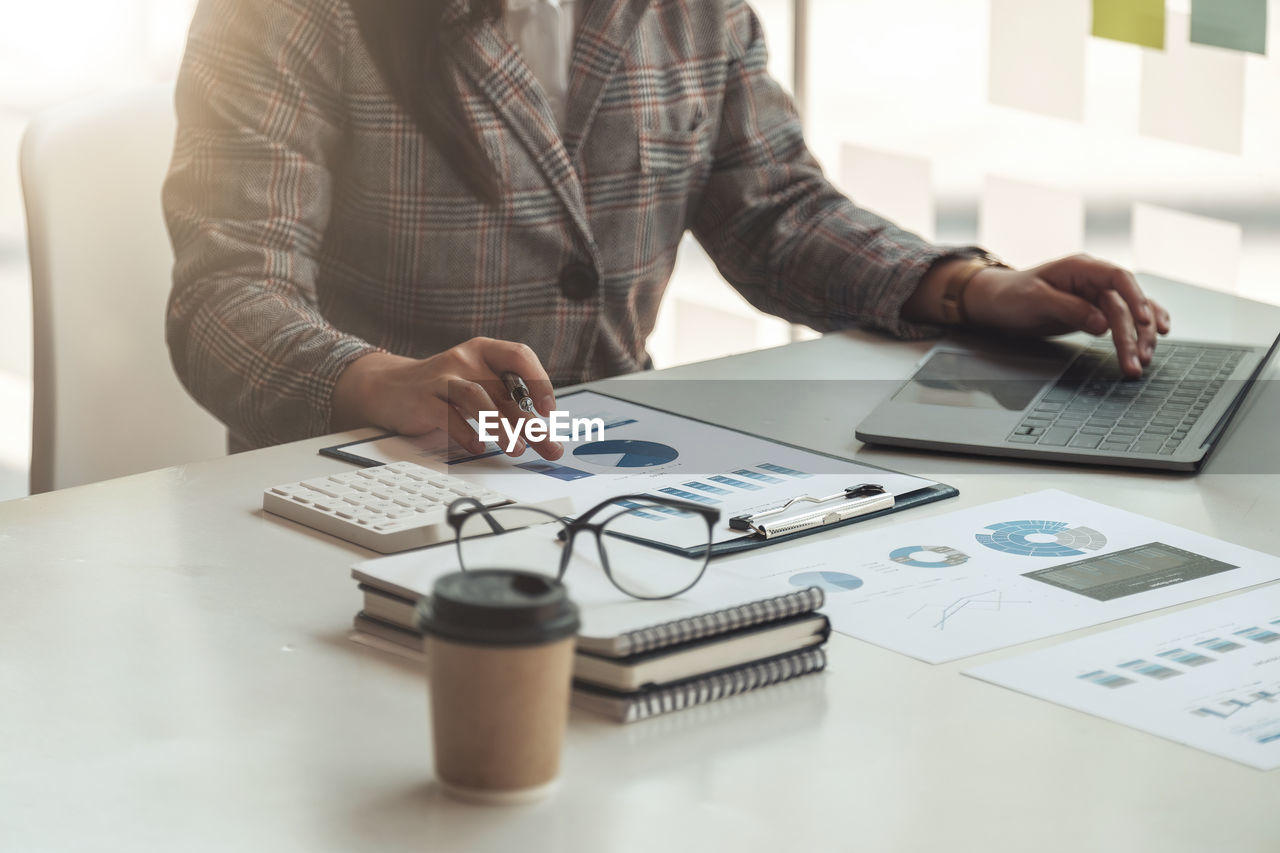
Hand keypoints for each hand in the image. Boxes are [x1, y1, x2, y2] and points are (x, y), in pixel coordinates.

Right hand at [331, 337, 562, 458]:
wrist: (388, 387)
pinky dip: (466, 433)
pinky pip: (448, 415)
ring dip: (501, 426)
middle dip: (529, 423)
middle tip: (547, 446)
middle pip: (505, 390)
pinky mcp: (423, 400)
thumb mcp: (477, 386)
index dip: (540, 381)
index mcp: (483, 351)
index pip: (519, 356)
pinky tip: (478, 446)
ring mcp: (442, 378)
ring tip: (516, 448)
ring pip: (478, 399)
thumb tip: (542, 434)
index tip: (549, 410)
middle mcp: (464, 359)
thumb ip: (505, 403)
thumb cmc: (443, 389)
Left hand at [962, 255, 1171, 376]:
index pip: (1118, 278)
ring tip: (1141, 363)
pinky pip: (1123, 320)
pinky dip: (1138, 331)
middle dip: (1134, 334)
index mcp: (1080, 268)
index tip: (1144, 321)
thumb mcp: (1034, 300)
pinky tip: (1153, 340)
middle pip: (1125, 305)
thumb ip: (1068, 309)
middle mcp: (1093, 280)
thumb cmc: (1011, 296)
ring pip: (1128, 316)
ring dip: (1138, 338)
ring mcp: (1096, 296)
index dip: (1135, 298)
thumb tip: (1102, 324)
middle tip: (1137, 361)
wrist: (996, 303)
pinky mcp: (1094, 313)